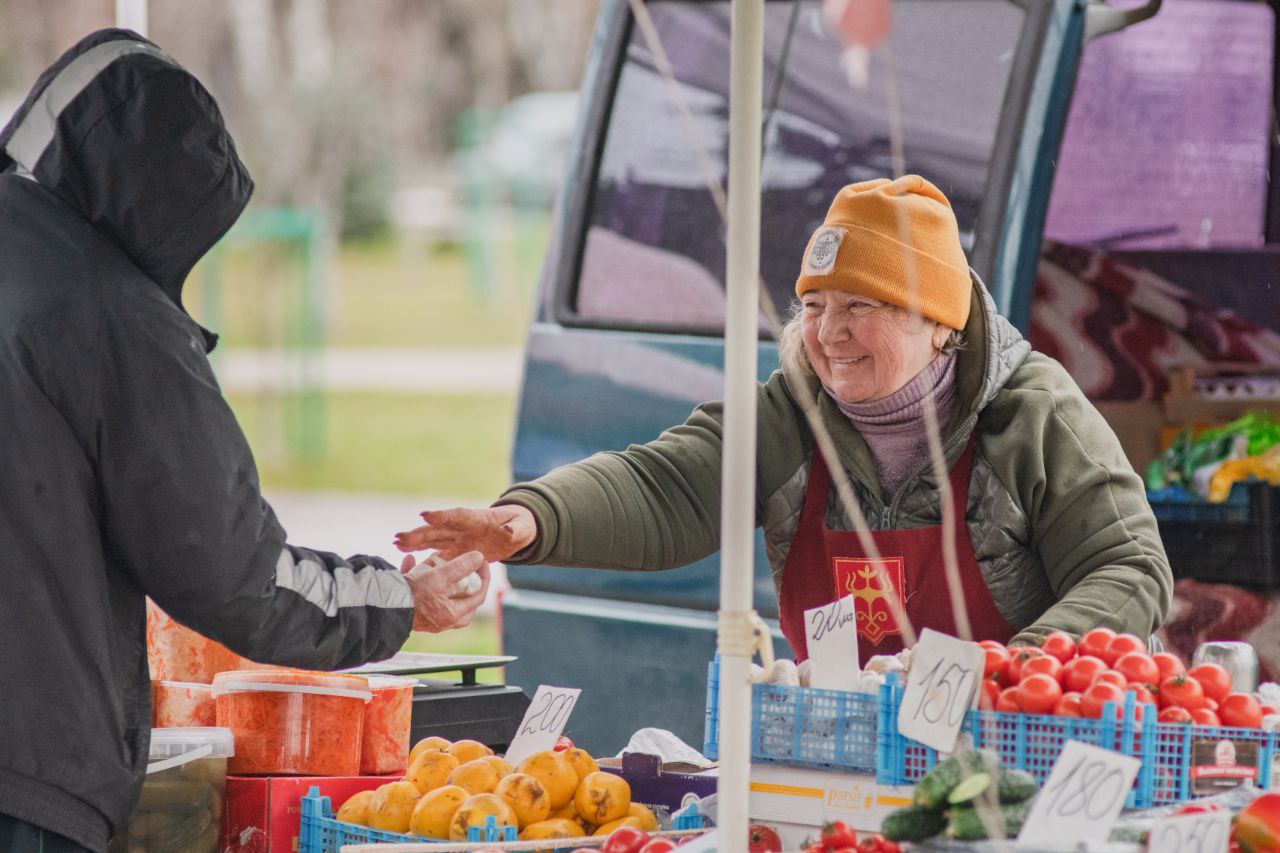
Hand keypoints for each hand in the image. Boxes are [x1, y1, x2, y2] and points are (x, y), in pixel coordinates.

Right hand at [394, 505, 536, 562]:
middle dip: (421, 531)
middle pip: (440, 528)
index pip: (459, 515)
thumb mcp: (523, 528)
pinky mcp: (457, 547)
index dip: (443, 515)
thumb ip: (516, 529)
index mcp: (479, 519)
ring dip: (415, 540)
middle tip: (401, 536)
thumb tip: (509, 531)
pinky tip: (403, 552)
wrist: (516, 530)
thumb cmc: (521, 526)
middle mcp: (464, 526)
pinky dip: (420, 550)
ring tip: (397, 542)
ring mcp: (458, 536)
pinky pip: (436, 549)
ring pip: (433, 537)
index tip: (426, 515)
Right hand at [400, 550, 490, 632]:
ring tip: (431, 560)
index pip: (478, 596)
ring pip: (438, 594)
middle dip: (461, 580)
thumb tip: (479, 557)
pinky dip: (415, 575)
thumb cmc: (413, 595)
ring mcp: (426, 617)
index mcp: (453, 614)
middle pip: (461, 599)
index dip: (483, 577)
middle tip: (462, 566)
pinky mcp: (411, 609)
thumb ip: (460, 566)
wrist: (381, 608)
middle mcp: (441, 620)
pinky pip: (418, 591)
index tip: (481, 561)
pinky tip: (409, 560)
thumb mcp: (440, 576)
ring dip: (434, 574)